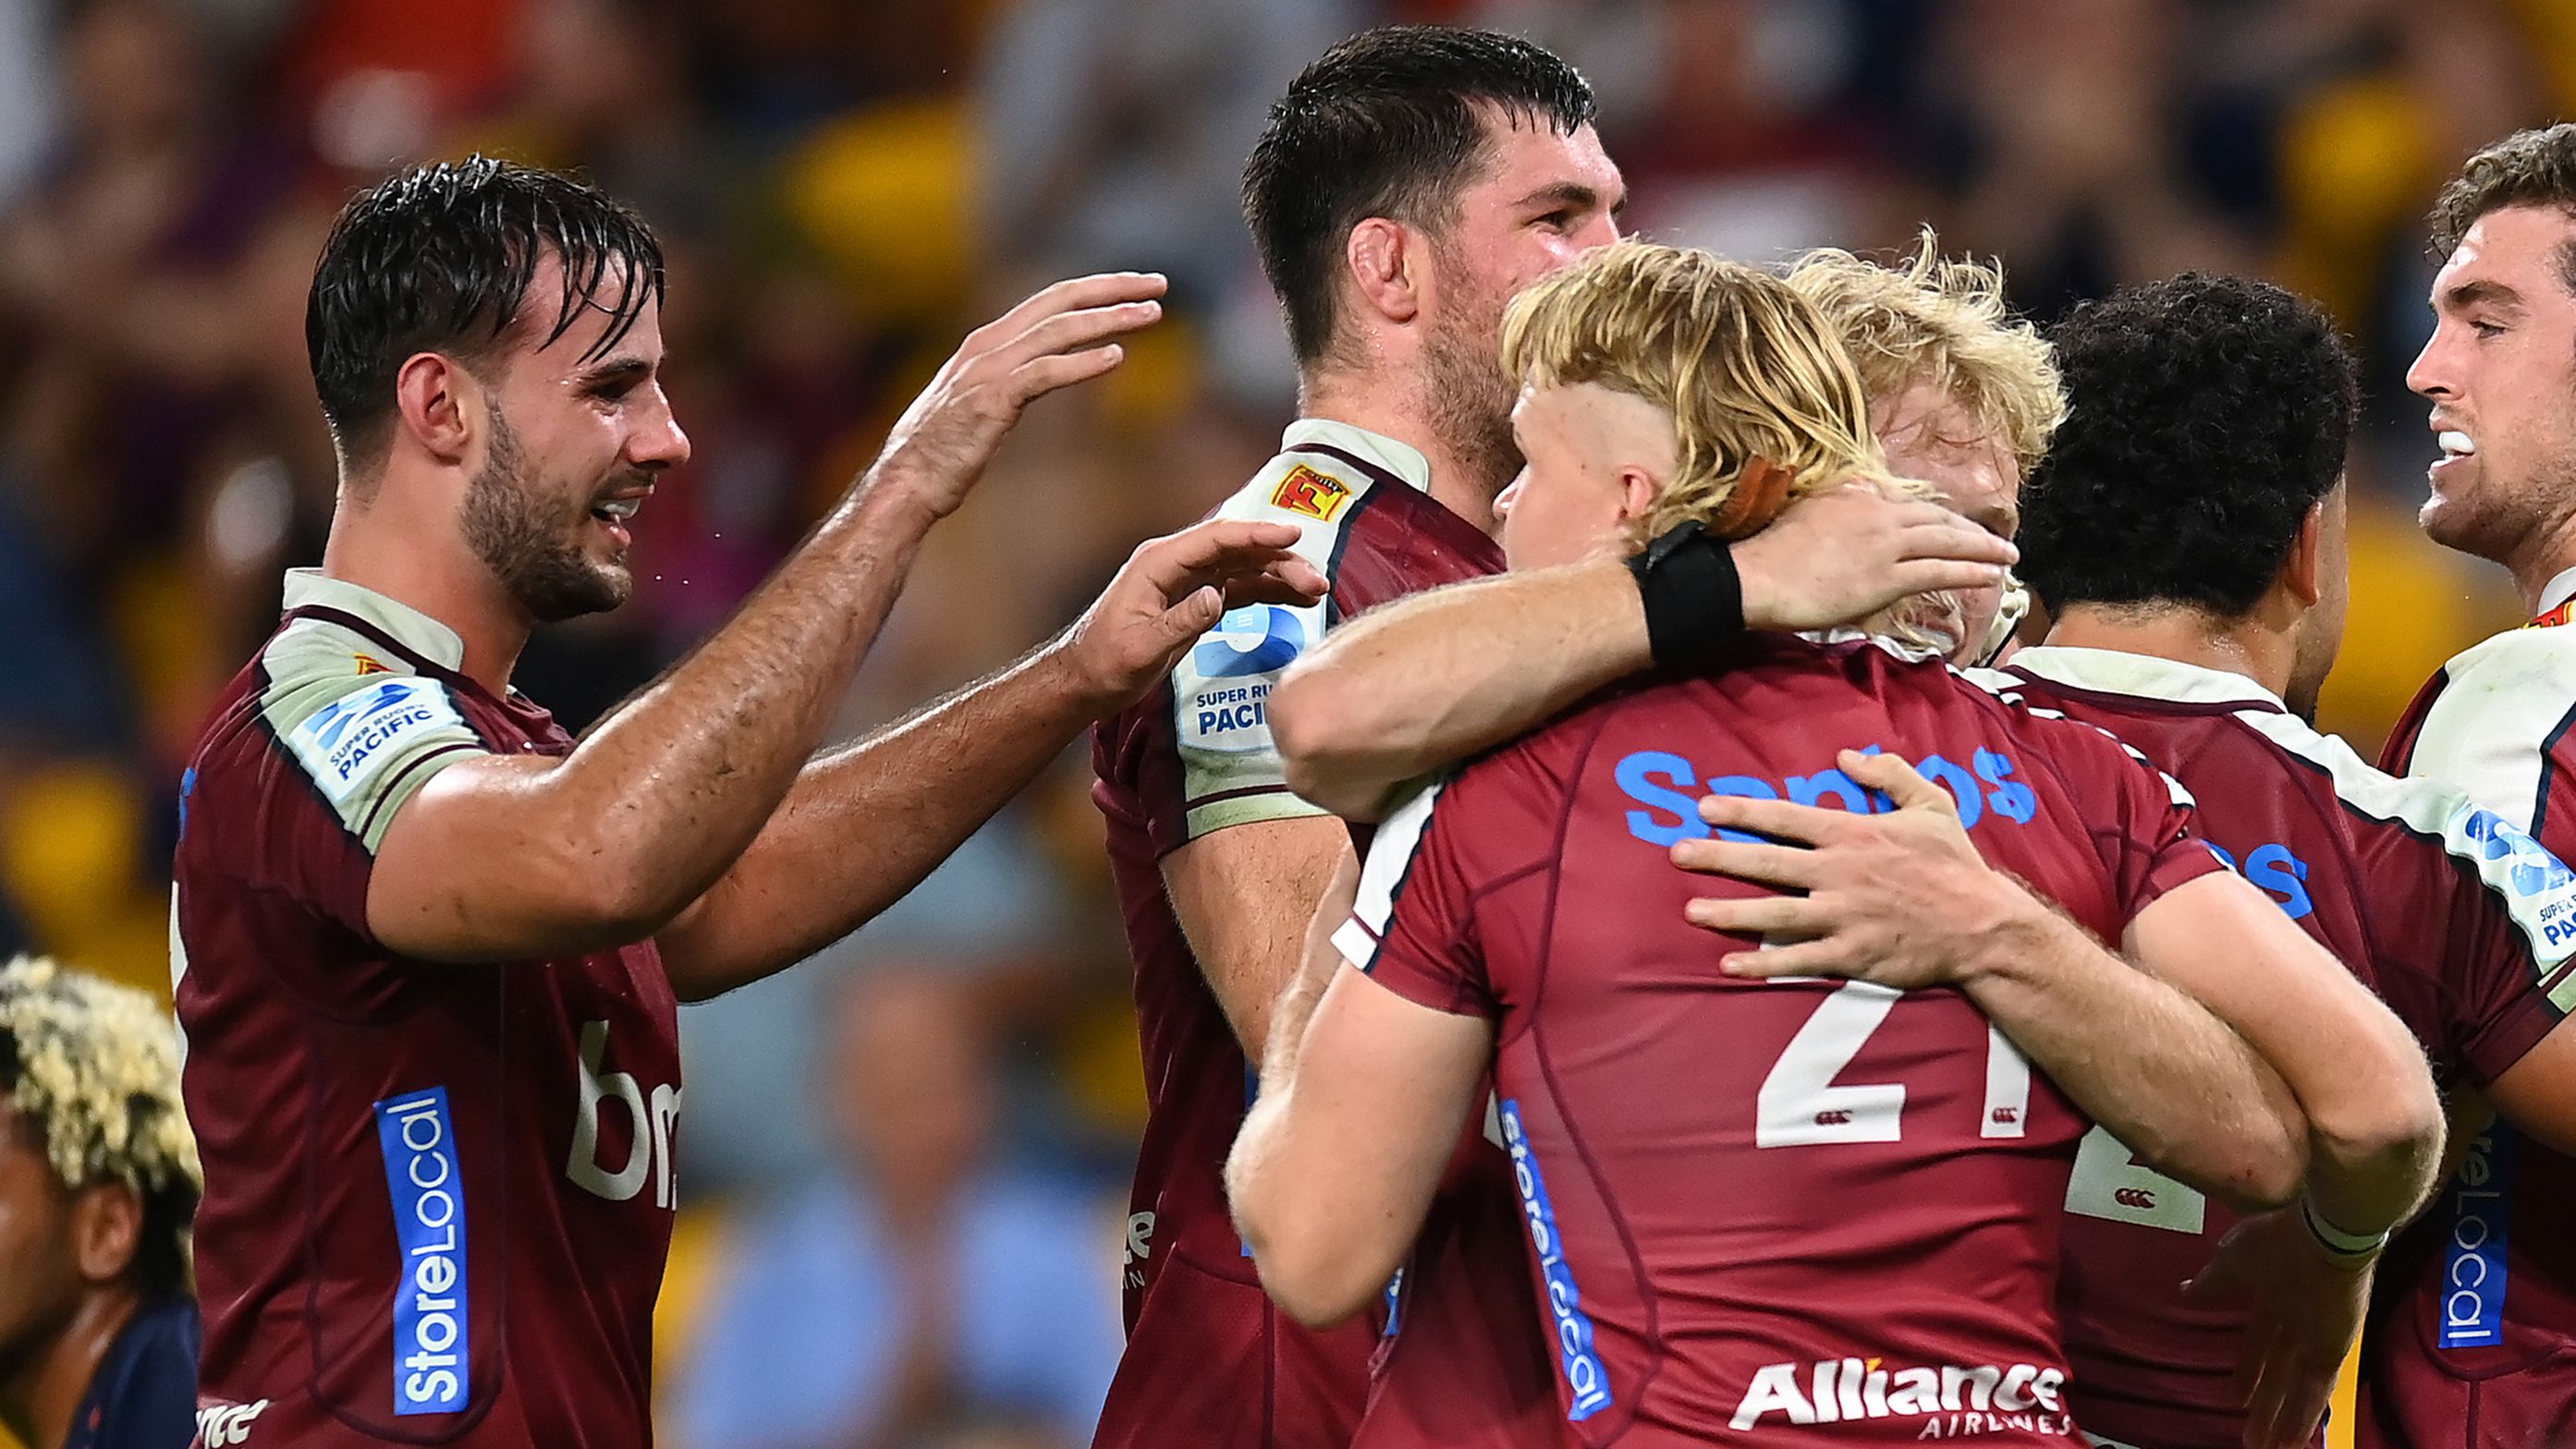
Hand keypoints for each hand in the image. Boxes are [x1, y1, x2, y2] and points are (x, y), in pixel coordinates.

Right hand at [868, 271, 1168, 517]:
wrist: (905, 483)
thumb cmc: (941, 453)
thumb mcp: (978, 403)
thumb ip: (1009, 380)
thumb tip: (1037, 376)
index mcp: (986, 342)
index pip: (1050, 300)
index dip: (1096, 288)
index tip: (1137, 286)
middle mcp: (987, 345)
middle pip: (1059, 300)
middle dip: (1112, 288)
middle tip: (1159, 284)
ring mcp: (987, 370)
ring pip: (1059, 330)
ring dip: (1110, 319)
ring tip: (1152, 315)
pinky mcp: (991, 400)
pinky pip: (1045, 372)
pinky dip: (1083, 362)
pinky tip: (1116, 357)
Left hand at [1060, 518, 1328, 711]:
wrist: (1086, 681)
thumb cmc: (1105, 664)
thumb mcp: (1141, 648)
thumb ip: (1181, 622)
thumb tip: (1217, 597)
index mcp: (1158, 563)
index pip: (1215, 539)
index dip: (1256, 534)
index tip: (1293, 534)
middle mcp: (1175, 564)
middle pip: (1237, 551)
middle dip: (1279, 560)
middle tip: (1316, 580)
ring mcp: (1188, 581)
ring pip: (1243, 568)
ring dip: (1279, 576)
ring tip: (1316, 590)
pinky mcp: (1197, 600)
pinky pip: (1239, 588)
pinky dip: (1267, 592)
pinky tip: (1296, 598)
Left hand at [1670, 749, 2032, 987]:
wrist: (1983, 926)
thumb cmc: (1954, 864)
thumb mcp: (1931, 805)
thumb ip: (1889, 775)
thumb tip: (1847, 756)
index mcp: (1854, 834)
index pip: (1786, 818)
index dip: (1743, 812)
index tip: (1705, 809)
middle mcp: (1839, 874)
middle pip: (1767, 863)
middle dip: (1718, 857)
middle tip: (1677, 853)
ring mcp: (1842, 917)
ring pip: (1774, 913)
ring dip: (1729, 912)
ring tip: (1691, 910)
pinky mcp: (1850, 955)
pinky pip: (1798, 960)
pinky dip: (1762, 963)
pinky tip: (1729, 965)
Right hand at [1733, 485, 2016, 632]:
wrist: (1757, 577)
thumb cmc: (1770, 551)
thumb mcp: (1807, 510)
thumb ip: (1839, 504)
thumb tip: (1858, 496)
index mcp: (1858, 493)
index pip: (1909, 503)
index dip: (1938, 517)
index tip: (1954, 525)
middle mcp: (1878, 511)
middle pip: (1937, 519)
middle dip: (1972, 530)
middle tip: (1997, 540)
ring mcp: (1885, 544)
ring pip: (1947, 542)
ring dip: (1983, 548)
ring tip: (2007, 556)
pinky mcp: (1887, 577)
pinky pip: (1939, 572)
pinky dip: (1969, 571)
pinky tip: (1990, 574)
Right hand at [2181, 1207, 2375, 1448]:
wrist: (2322, 1234)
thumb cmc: (2275, 1242)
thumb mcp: (2232, 1261)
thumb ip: (2212, 1283)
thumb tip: (2184, 1292)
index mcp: (2273, 1299)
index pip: (2258, 1344)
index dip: (2246, 1372)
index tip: (2234, 1398)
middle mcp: (2296, 1325)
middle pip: (2276, 1375)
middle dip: (2263, 1407)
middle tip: (2248, 1436)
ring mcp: (2315, 1339)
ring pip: (2294, 1390)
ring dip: (2281, 1421)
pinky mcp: (2331, 1350)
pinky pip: (2314, 1390)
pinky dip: (2303, 1416)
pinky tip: (2291, 1440)